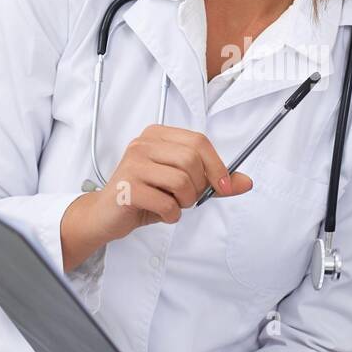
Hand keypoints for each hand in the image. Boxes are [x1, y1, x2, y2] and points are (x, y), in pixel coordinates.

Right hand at [78, 125, 253, 243]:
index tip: (223, 186)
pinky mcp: (127, 187)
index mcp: (157, 135)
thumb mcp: (182, 186)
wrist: (106, 216)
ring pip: (181, 181)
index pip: (199, 142)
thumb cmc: (145, 196)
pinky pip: (166, 202)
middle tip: (186, 199)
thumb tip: (246, 183)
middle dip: (197, 186)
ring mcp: (132, 163)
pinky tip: (160, 214)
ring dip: (184, 202)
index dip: (217, 166)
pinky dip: (171, 215)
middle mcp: (143, 143)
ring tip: (172, 205)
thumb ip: (213, 182)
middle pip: (191, 160)